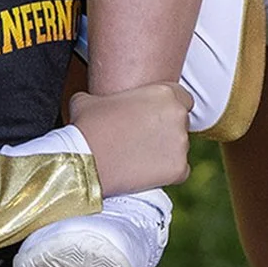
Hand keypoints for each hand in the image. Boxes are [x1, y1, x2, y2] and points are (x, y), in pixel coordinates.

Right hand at [69, 79, 192, 194]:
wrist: (85, 161)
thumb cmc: (87, 127)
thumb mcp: (90, 99)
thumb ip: (105, 95)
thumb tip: (97, 100)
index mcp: (164, 93)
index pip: (182, 98)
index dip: (168, 107)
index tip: (154, 116)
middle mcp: (178, 116)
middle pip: (182, 122)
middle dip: (167, 129)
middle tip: (144, 138)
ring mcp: (180, 144)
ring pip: (180, 147)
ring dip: (166, 150)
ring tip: (140, 157)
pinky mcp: (178, 169)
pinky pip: (180, 170)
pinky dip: (168, 172)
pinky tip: (147, 172)